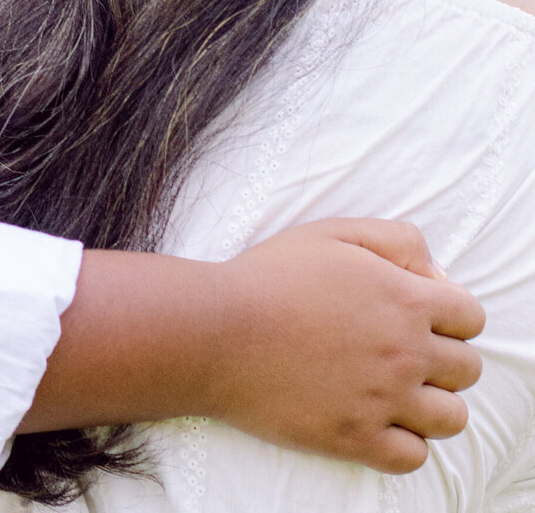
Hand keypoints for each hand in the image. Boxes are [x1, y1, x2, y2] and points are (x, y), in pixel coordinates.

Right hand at [29, 219, 481, 473]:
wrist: (218, 331)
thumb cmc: (272, 275)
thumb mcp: (334, 232)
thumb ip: (397, 240)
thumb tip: (435, 274)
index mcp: (406, 300)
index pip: (472, 317)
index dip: (450, 313)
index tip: (420, 313)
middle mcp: (406, 353)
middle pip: (467, 369)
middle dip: (444, 357)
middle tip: (403, 349)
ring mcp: (384, 401)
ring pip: (452, 419)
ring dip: (432, 403)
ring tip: (397, 389)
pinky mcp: (357, 439)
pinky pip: (414, 457)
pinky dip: (405, 442)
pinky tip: (377, 418)